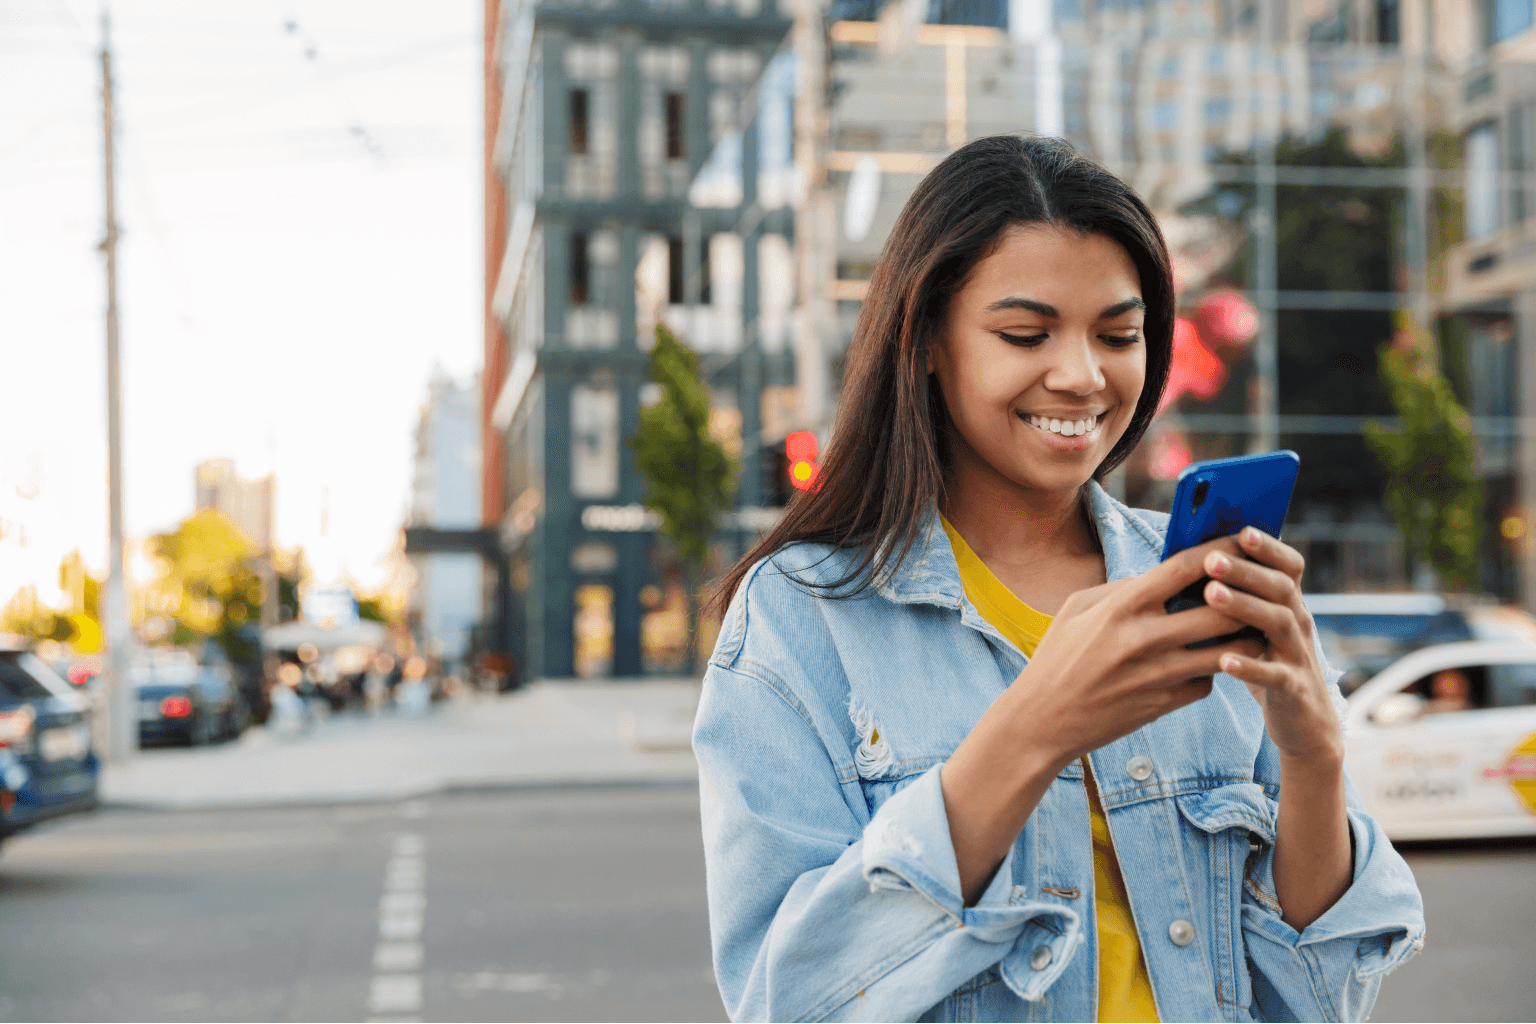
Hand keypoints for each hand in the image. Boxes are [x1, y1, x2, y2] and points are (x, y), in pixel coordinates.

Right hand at [1003, 536, 1265, 769]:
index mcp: (1121, 607)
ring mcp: (1158, 675)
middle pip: (1222, 611)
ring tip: (1249, 626)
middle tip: (1257, 590)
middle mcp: (1144, 639)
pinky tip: (1206, 664)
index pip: (1184, 568)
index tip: (1241, 542)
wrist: (1042, 722)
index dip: (1221, 550)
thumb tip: (1165, 574)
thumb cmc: (1057, 658)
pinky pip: (1207, 682)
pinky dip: (1211, 671)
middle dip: (1246, 598)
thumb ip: (1123, 588)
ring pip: (1228, 652)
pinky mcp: (1165, 704)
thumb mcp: (1077, 609)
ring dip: (1243, 637)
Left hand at [1201, 527, 1342, 763]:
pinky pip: (1275, 675)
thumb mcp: (1256, 627)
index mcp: (1287, 603)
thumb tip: (1192, 561)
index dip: (1269, 547)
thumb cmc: (1266, 662)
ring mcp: (1298, 655)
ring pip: (1279, 623)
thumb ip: (1237, 597)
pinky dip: (1251, 667)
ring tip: (1211, 596)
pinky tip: (1224, 660)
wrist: (1305, 723)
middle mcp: (1298, 622)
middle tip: (1211, 559)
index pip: (1288, 566)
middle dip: (1246, 571)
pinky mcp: (1293, 689)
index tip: (1242, 530)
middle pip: (1280, 588)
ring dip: (1245, 607)